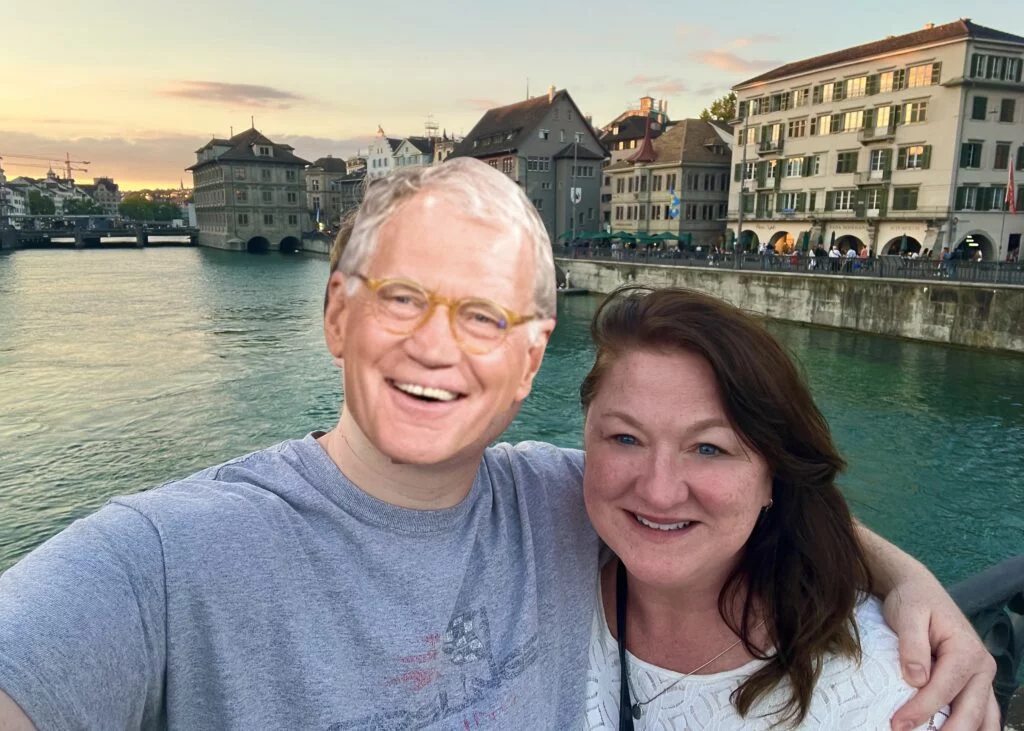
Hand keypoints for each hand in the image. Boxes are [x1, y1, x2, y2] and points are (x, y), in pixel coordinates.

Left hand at [883, 578, 998, 730]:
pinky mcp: (974, 686)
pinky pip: (980, 715)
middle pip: (970, 712)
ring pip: (983, 720)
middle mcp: (982, 668)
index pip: (945, 689)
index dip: (922, 710)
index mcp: (967, 650)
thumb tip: (916, 678)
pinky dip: (969, 729)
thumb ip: (912, 645)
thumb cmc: (912, 601)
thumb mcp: (907, 615)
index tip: (897, 725)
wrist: (918, 590)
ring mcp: (981, 679)